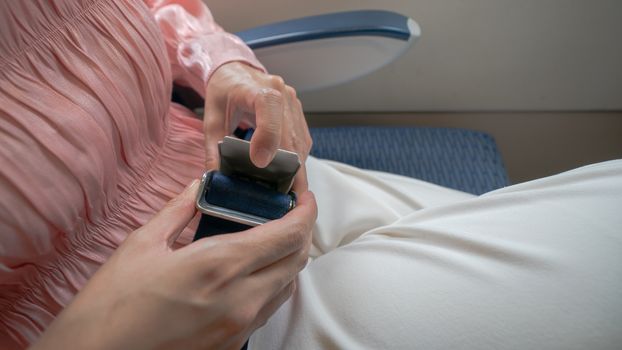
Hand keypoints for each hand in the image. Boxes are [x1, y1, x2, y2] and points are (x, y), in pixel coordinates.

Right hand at [32, 181, 316, 349]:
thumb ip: (180, 210)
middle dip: (302, 231)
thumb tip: (199, 186)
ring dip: (290, 257)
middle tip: (290, 212)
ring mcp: (241, 325)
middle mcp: (241, 299)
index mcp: (219, 266)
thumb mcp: (142, 244)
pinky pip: (270, 307)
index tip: (304, 196)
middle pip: (297, 259)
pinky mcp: (234, 343)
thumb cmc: (112, 304)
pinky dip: (274, 282)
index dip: (305, 211)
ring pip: (288, 285)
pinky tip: (253, 270)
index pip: (288, 235)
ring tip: (273, 236)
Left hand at [203, 62, 311, 191]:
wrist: (236, 72)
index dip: (268, 136)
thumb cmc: (223, 93)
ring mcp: (294, 103)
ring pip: (300, 141)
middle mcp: (282, 93)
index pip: (269, 107)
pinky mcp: (299, 114)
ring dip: (296, 168)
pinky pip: (303, 140)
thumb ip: (213, 149)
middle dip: (288, 167)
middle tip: (283, 195)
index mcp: (257, 89)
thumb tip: (216, 178)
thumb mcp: (211, 120)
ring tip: (288, 191)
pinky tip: (289, 176)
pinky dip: (298, 160)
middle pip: (290, 134)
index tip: (259, 162)